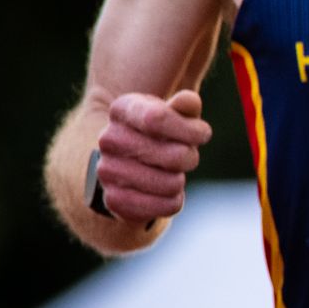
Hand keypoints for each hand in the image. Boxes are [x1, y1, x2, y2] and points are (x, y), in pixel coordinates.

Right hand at [94, 90, 212, 221]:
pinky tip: (166, 193)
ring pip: (171, 184)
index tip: (201, 135)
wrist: (128, 164)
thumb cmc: (160, 133)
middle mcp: (109, 139)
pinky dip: (173, 201)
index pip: (158, 118)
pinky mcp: (114, 200)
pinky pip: (163, 206)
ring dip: (180, 180)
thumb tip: (187, 101)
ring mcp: (107, 170)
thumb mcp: (173, 113)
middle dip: (190, 157)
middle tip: (186, 155)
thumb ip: (185, 106)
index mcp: (123, 110)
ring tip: (172, 174)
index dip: (191, 130)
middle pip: (174, 156)